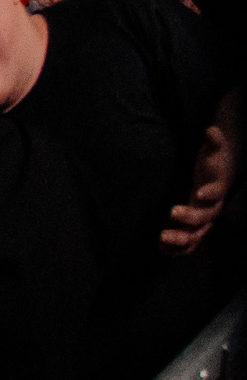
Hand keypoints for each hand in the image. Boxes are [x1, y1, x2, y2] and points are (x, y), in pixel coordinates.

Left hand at [162, 121, 232, 253]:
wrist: (220, 181)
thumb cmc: (214, 166)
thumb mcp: (214, 153)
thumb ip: (214, 143)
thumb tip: (212, 129)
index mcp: (216, 190)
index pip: (217, 194)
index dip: (210, 193)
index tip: (199, 192)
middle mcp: (212, 209)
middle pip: (205, 218)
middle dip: (189, 217)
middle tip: (171, 212)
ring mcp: (203, 221)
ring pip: (196, 236)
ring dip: (180, 240)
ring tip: (161, 239)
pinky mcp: (194, 228)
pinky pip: (188, 243)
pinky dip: (177, 249)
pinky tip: (160, 249)